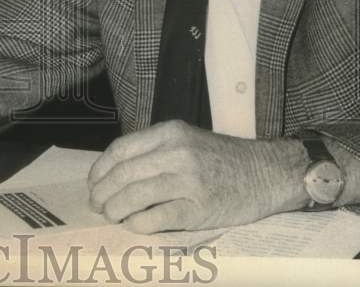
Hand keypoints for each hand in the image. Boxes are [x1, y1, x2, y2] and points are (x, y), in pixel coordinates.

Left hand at [88, 120, 303, 232]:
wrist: (266, 173)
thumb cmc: (223, 160)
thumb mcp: (187, 141)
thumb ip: (155, 151)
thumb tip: (115, 174)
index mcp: (170, 133)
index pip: (120, 149)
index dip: (100, 169)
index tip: (93, 183)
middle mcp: (177, 152)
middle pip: (124, 173)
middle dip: (103, 192)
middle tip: (97, 205)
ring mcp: (188, 180)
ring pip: (135, 195)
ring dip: (115, 209)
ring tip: (111, 216)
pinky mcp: (199, 208)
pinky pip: (157, 217)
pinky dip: (138, 224)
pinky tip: (133, 226)